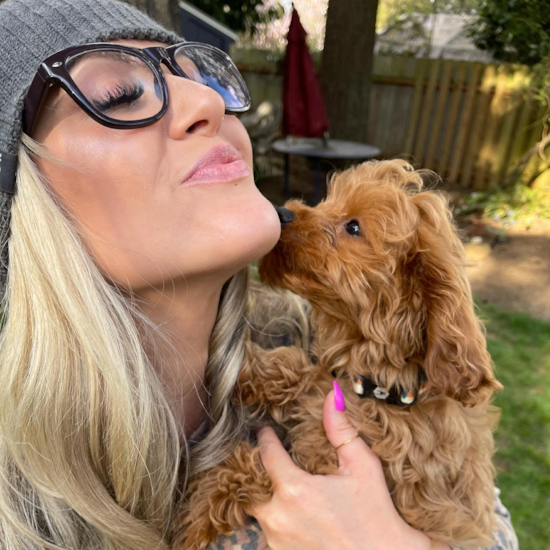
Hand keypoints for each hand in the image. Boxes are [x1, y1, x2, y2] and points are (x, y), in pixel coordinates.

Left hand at [251, 381, 450, 549]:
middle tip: (273, 457)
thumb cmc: (376, 516)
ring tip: (285, 484)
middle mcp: (277, 517)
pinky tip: (295, 513)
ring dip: (269, 495)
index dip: (266, 438)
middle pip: (254, 483)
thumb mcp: (362, 467)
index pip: (266, 454)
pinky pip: (268, 531)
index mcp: (294, 490)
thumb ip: (341, 430)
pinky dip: (277, 518)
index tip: (266, 430)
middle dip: (261, 469)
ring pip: (259, 509)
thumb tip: (331, 395)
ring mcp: (277, 541)